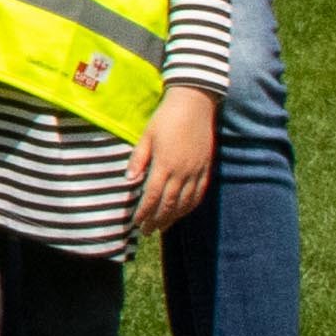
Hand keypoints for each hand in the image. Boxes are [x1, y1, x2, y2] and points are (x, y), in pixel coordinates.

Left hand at [129, 88, 221, 235]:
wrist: (194, 103)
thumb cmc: (166, 117)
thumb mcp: (147, 136)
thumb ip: (138, 159)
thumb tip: (129, 181)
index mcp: (165, 164)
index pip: (153, 195)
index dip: (145, 212)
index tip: (137, 222)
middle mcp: (182, 171)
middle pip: (169, 203)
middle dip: (157, 220)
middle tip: (148, 231)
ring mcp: (196, 170)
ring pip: (186, 201)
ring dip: (174, 217)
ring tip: (163, 227)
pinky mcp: (206, 167)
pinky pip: (200, 192)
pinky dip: (191, 206)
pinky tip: (184, 211)